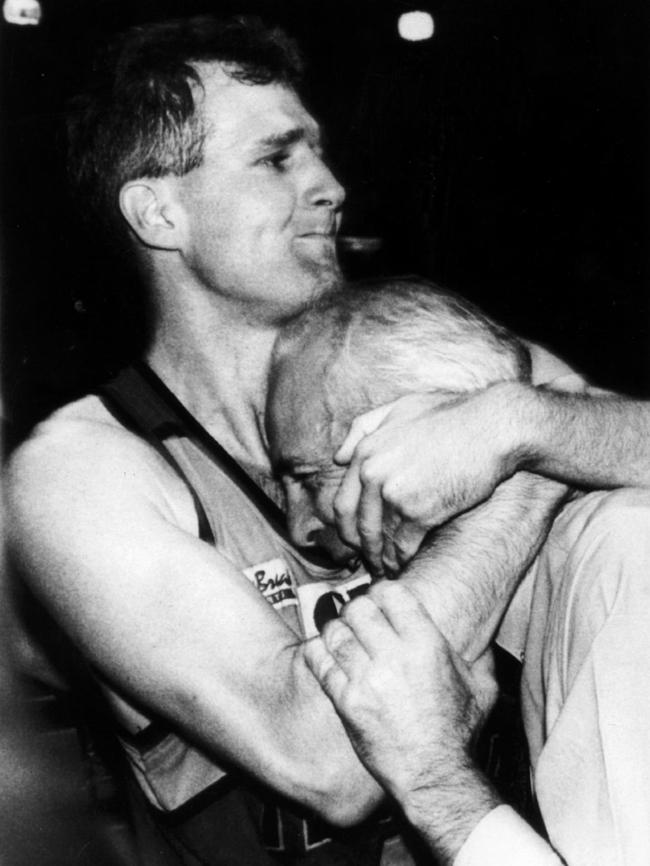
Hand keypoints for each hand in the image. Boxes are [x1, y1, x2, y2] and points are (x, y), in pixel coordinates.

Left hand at [303, 582, 497, 803]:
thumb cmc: (460, 733)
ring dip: (335, 630)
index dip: (382, 591)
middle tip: (358, 619)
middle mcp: (395, 656)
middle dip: (357, 609)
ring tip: (340, 635)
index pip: (392, 594)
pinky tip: (321, 652)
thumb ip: (480, 655)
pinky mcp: (347, 701)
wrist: (435, 775)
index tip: (380, 599)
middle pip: (359, 608)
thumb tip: (482, 635)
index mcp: (426, 644)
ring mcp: (367, 678)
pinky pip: (320, 662)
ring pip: (336, 632)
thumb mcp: (483, 688)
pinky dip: (316, 652)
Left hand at [333, 384, 523, 574]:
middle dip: (364, 549)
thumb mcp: (400, 408)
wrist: (492, 428)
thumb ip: (363, 428)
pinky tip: (407, 565)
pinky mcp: (420, 512)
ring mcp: (395, 493)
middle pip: (359, 526)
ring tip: (389, 569)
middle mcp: (373, 472)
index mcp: (366, 450)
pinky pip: (403, 546)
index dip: (348, 528)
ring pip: (380, 539)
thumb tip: (338, 456)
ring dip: (384, 559)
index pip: (343, 503)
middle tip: (371, 562)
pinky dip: (403, 560)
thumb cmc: (451, 416)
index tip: (356, 540)